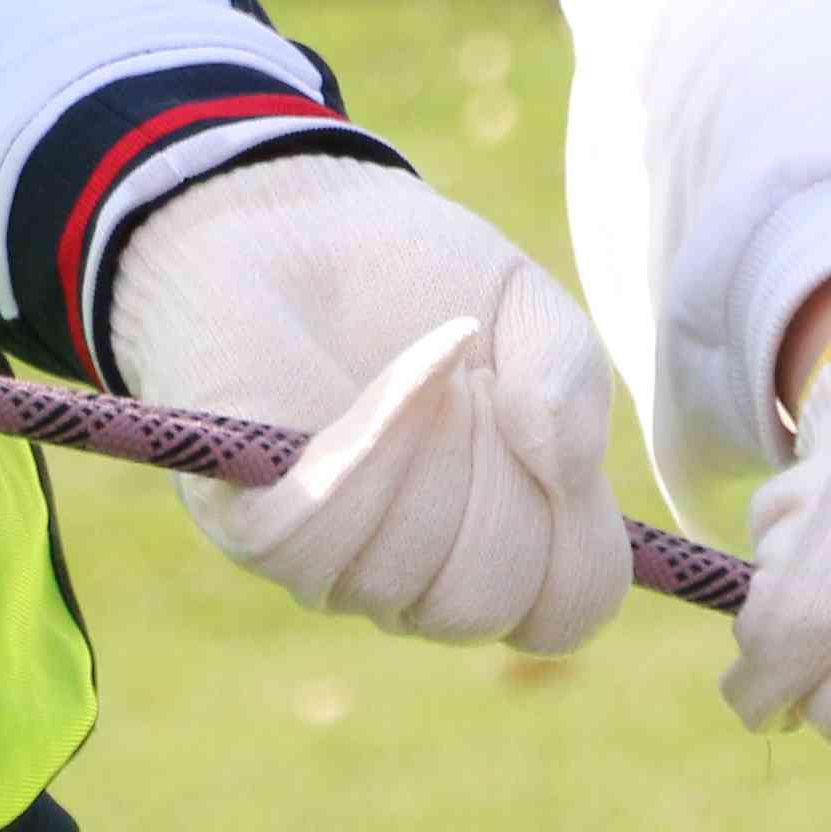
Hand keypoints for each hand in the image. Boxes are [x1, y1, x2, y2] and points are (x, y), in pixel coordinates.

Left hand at [105, 156, 628, 653]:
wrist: (295, 216)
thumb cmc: (419, 272)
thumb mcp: (529, 303)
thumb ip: (576, 379)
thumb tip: (566, 471)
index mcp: (501, 535)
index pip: (563, 615)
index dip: (573, 532)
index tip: (545, 431)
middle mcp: (415, 568)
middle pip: (483, 602)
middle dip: (492, 479)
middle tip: (477, 385)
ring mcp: (333, 556)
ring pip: (400, 573)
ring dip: (427, 448)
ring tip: (419, 362)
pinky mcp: (254, 524)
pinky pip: (319, 534)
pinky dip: (371, 441)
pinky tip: (394, 372)